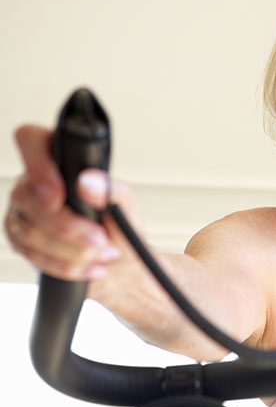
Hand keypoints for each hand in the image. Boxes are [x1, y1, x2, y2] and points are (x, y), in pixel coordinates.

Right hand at [4, 124, 138, 280]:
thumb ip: (110, 190)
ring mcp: (23, 209)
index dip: (39, 167)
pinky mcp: (19, 237)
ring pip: (29, 231)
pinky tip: (89, 266)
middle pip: (28, 197)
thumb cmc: (120, 226)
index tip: (59, 198)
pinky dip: (65, 265)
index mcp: (59, 157)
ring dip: (72, 250)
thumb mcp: (126, 206)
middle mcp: (34, 180)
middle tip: (102, 239)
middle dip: (69, 227)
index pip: (30, 140)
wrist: (121, 262)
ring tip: (103, 253)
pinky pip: (31, 254)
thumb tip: (87, 181)